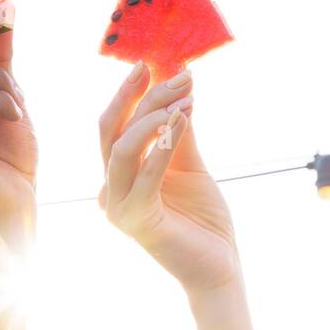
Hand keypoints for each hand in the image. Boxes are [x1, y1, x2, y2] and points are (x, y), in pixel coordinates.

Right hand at [98, 63, 237, 292]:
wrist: (220, 266)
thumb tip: (180, 86)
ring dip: (152, 118)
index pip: (116, 125)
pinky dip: (163, 145)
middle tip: (173, 73)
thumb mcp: (190, 165)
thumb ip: (178, 131)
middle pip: (112, 131)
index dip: (132, 93)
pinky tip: (183, 121)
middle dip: (139, 97)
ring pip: (121, 149)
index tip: (153, 64)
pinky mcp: (135, 221)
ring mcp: (117, 206)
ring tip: (184, 99)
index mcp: (118, 175)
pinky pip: (145, 175)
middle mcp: (110, 188)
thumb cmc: (204, 219)